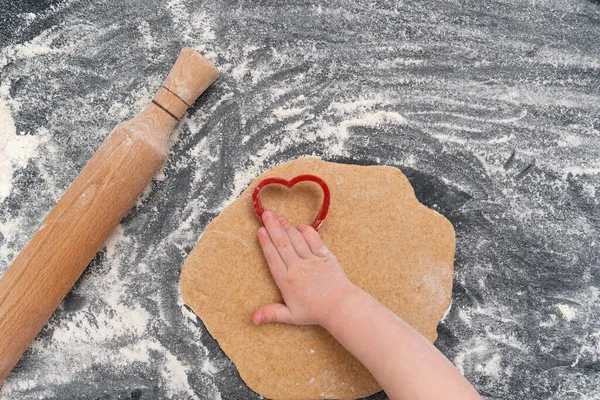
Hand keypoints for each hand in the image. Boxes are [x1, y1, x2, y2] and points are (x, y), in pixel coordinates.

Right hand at [253, 210, 354, 325]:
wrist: (340, 306)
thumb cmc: (315, 312)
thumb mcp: (291, 316)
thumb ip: (271, 314)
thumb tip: (253, 319)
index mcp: (287, 280)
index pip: (273, 257)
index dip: (266, 243)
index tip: (261, 230)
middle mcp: (297, 267)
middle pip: (282, 244)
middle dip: (273, 227)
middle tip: (266, 214)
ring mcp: (312, 260)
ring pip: (297, 240)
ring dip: (287, 228)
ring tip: (279, 218)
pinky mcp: (325, 257)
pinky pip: (315, 241)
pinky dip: (307, 232)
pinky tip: (301, 226)